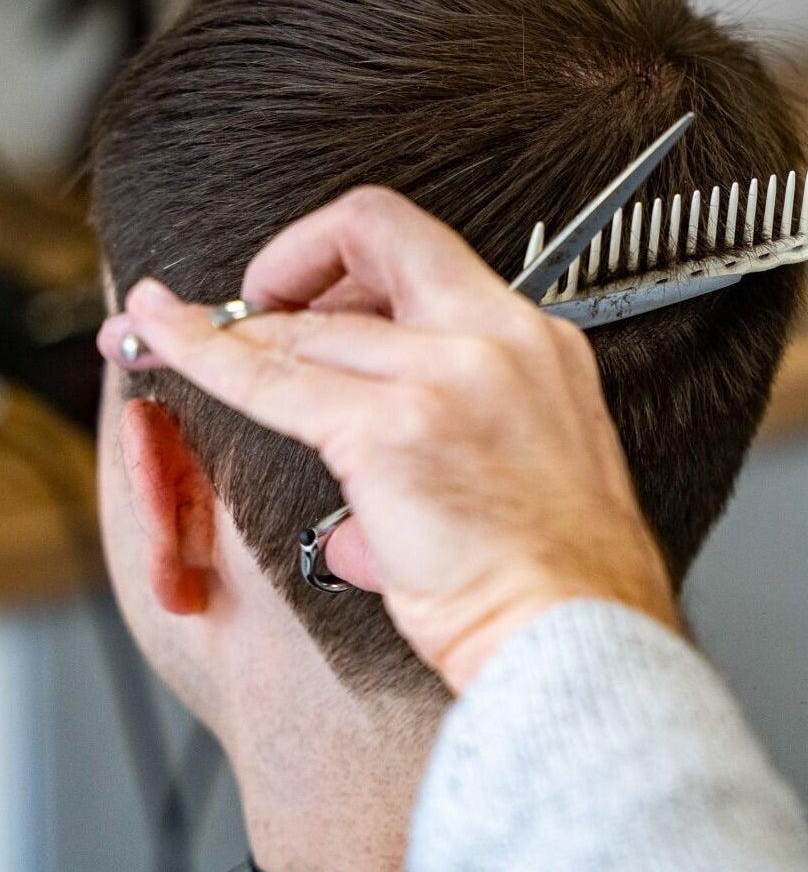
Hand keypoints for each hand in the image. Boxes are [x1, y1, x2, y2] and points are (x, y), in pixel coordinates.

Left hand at [98, 187, 677, 692]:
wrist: (581, 634)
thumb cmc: (560, 578)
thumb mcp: (526, 464)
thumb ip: (447, 440)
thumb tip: (359, 496)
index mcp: (538, 343)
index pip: (426, 251)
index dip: (350, 260)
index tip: (311, 297)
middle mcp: (501, 337)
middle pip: (373, 237)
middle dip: (293, 261)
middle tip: (251, 306)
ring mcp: (449, 376)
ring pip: (306, 322)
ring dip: (235, 331)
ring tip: (183, 339)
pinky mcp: (392, 430)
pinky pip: (269, 377)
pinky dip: (202, 354)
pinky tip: (162, 338)